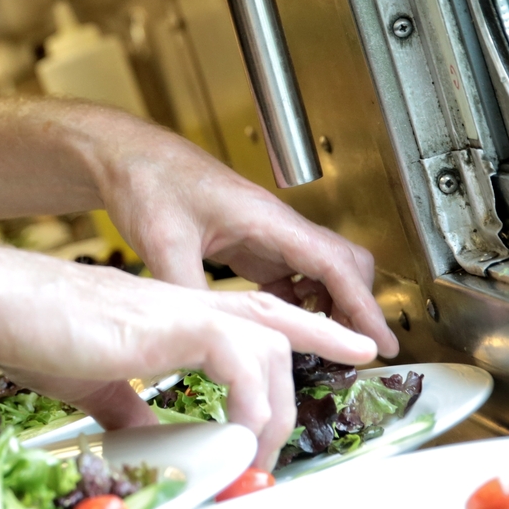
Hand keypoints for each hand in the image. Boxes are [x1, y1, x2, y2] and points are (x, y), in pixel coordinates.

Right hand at [0, 242, 377, 467]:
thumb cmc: (30, 333)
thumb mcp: (93, 384)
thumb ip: (131, 410)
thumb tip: (153, 442)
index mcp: (168, 313)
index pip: (252, 313)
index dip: (304, 329)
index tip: (345, 347)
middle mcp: (184, 304)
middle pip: (274, 325)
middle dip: (316, 355)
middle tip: (317, 406)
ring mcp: (179, 309)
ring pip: (268, 344)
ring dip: (274, 406)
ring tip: (258, 456)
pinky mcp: (170, 322)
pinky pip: (240, 360)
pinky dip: (248, 404)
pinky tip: (235, 438)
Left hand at [85, 117, 399, 358]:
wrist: (125, 157)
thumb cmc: (145, 181)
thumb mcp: (162, 242)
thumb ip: (191, 290)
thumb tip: (214, 335)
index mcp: (265, 218)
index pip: (334, 264)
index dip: (363, 307)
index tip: (384, 343)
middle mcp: (274, 225)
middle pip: (343, 265)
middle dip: (355, 307)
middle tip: (353, 351)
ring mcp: (264, 234)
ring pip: (321, 271)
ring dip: (328, 305)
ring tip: (317, 345)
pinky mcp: (248, 243)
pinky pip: (290, 274)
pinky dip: (296, 300)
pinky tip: (275, 321)